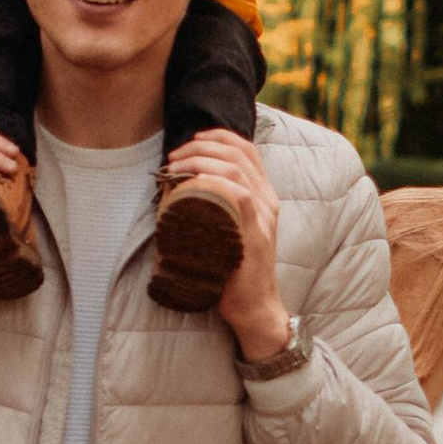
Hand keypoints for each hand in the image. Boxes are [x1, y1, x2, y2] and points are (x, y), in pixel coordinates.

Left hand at [166, 126, 286, 357]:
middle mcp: (268, 201)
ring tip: (176, 167)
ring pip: (236, 169)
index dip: (218, 136)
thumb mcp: (229, 230)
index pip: (247, 149)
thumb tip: (180, 190)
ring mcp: (263, 217)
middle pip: (239, 153)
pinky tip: (192, 183)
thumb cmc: (233, 270)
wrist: (254, 306)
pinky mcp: (254, 235)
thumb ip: (216, 209)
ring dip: (201, 160)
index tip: (191, 141)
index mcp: (264, 195)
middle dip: (202, 145)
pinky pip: (240, 196)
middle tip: (174, 156)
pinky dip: (215, 183)